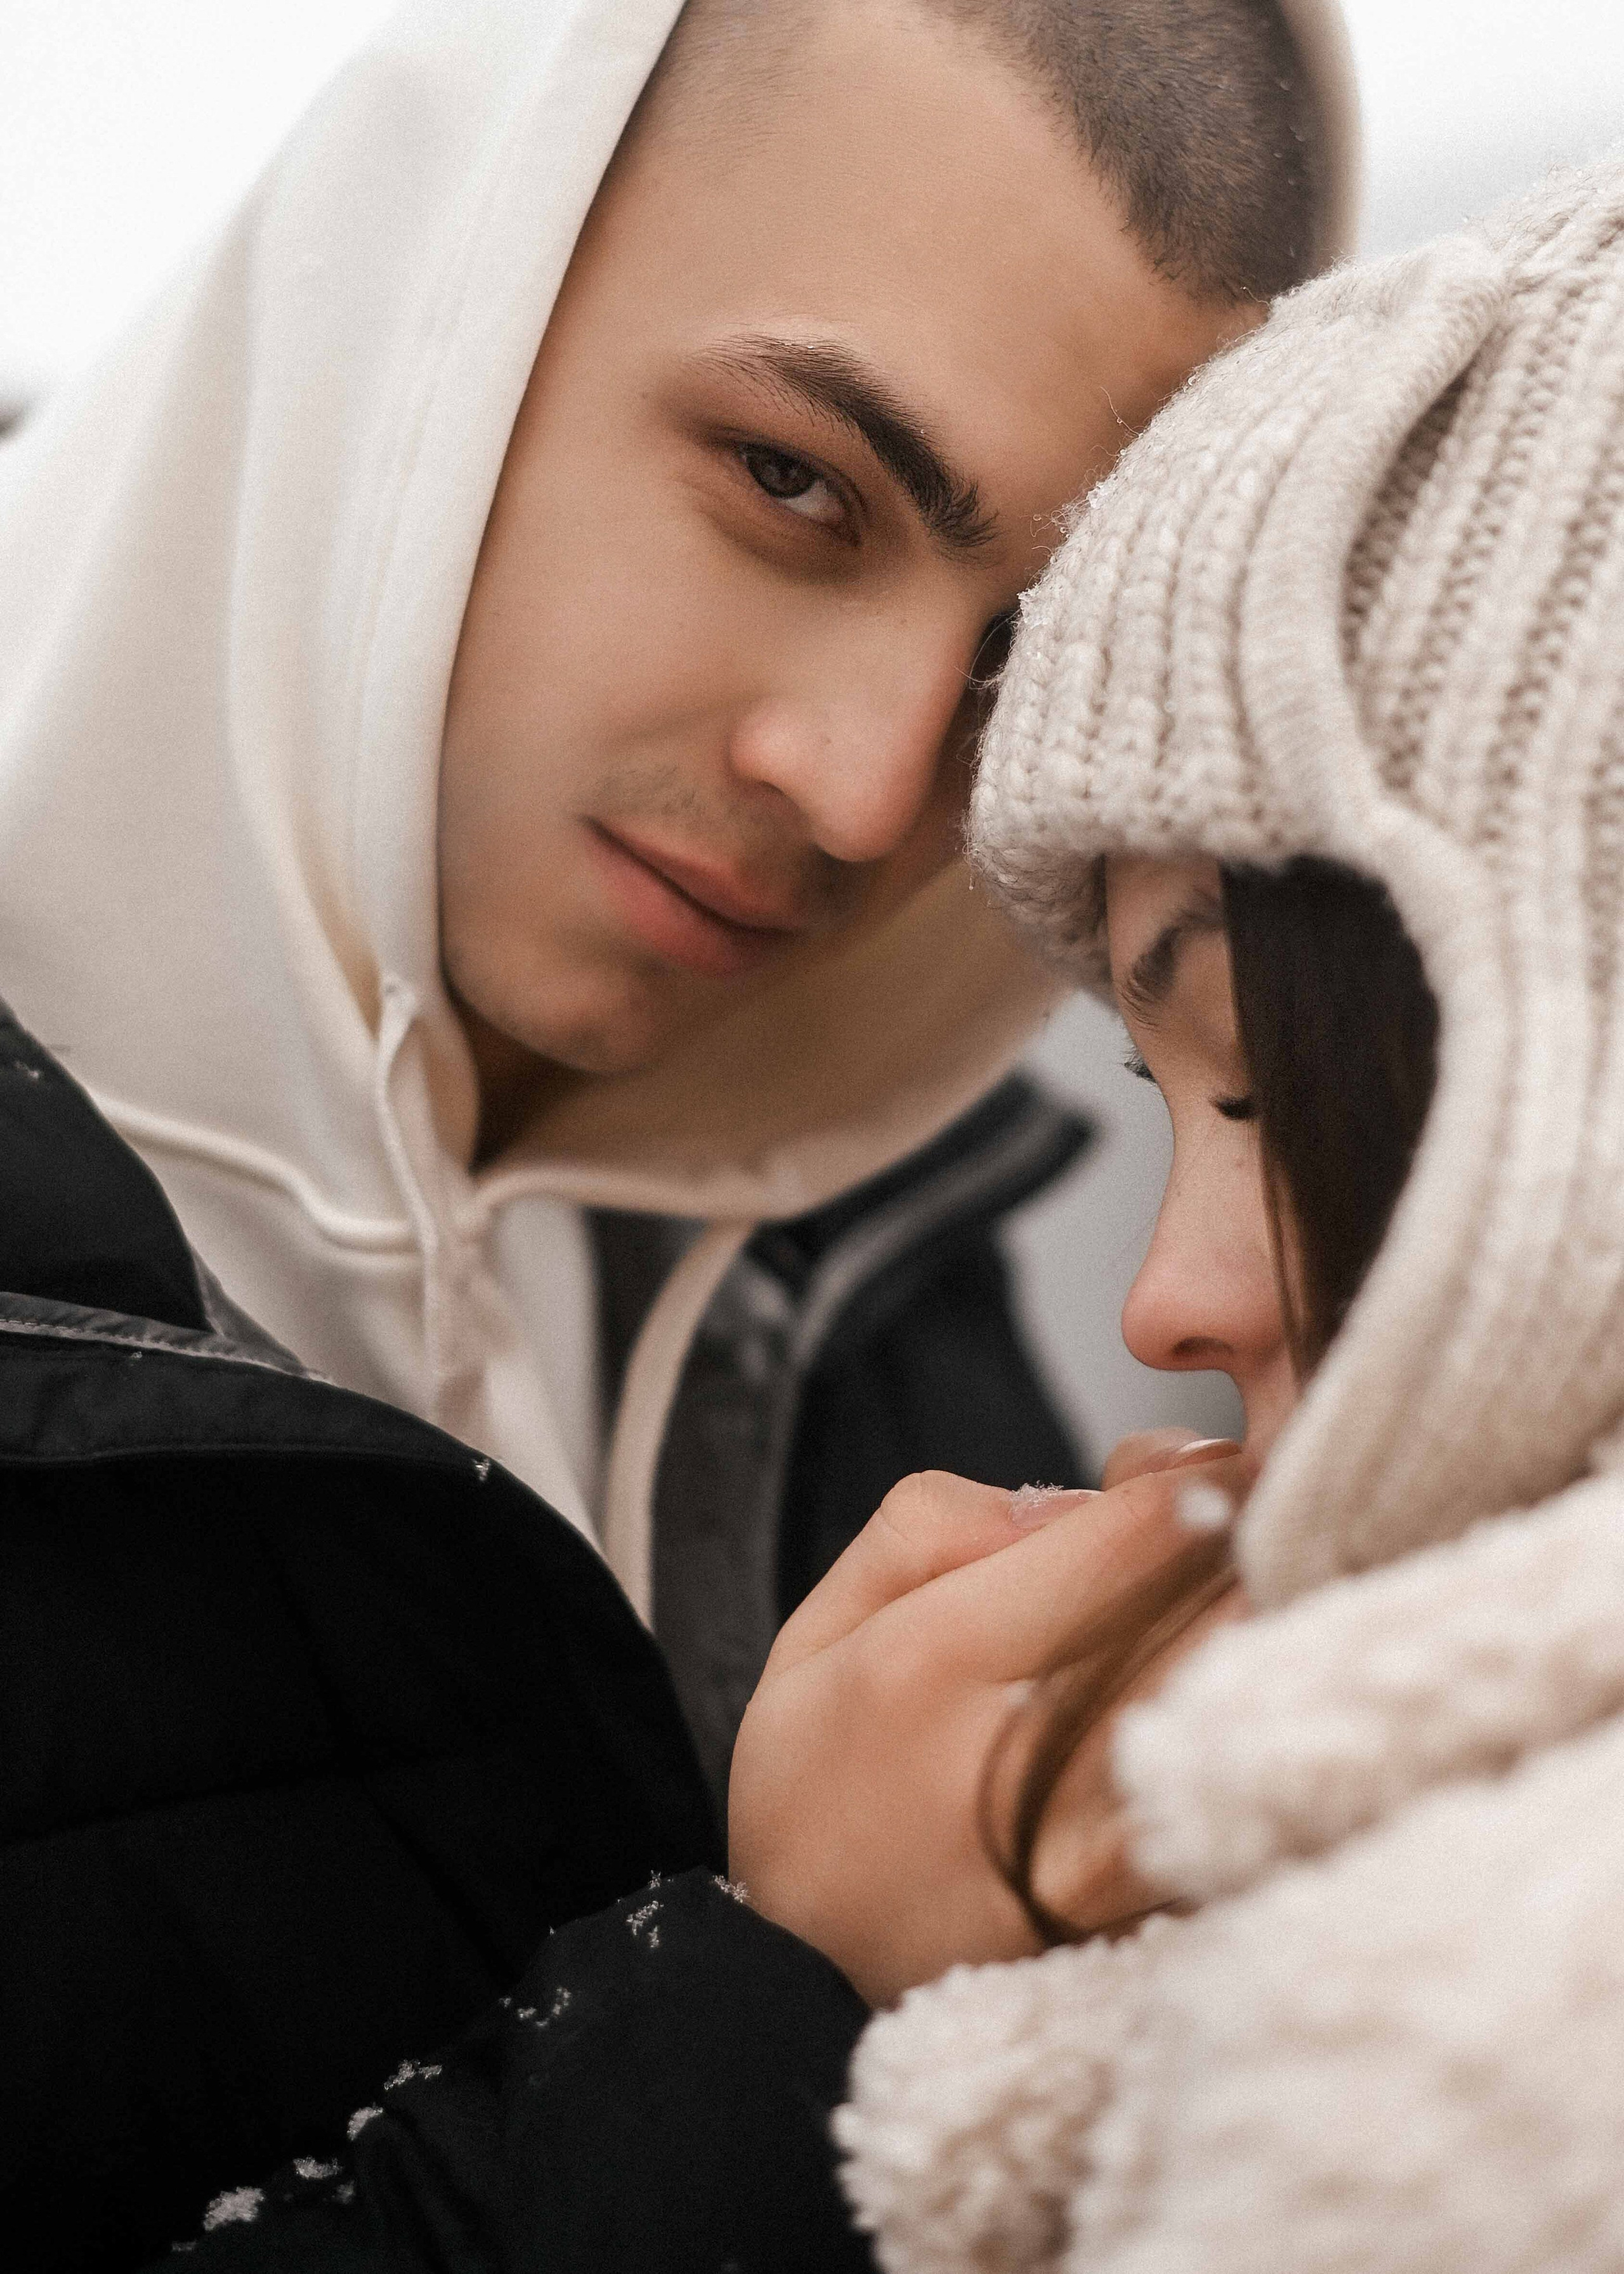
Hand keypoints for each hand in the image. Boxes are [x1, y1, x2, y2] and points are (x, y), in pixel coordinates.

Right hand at [728, 1440, 1253, 2006]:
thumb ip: (928, 1528)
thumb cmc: (815, 1785)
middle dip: (1257, 1549)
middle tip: (1242, 1534)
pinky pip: (1237, 1797)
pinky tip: (1241, 1717)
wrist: (803, 1984)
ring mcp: (1094, 1845)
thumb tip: (1070, 1497)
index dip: (1203, 1481)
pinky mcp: (1138, 1911)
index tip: (1204, 1476)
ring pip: (1247, 1701)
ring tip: (1246, 1620)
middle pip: (1221, 1608)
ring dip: (1273, 1639)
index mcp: (937, 1658)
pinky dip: (1260, 1742)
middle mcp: (1023, 1750)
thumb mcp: (821, 1628)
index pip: (1139, 1533)